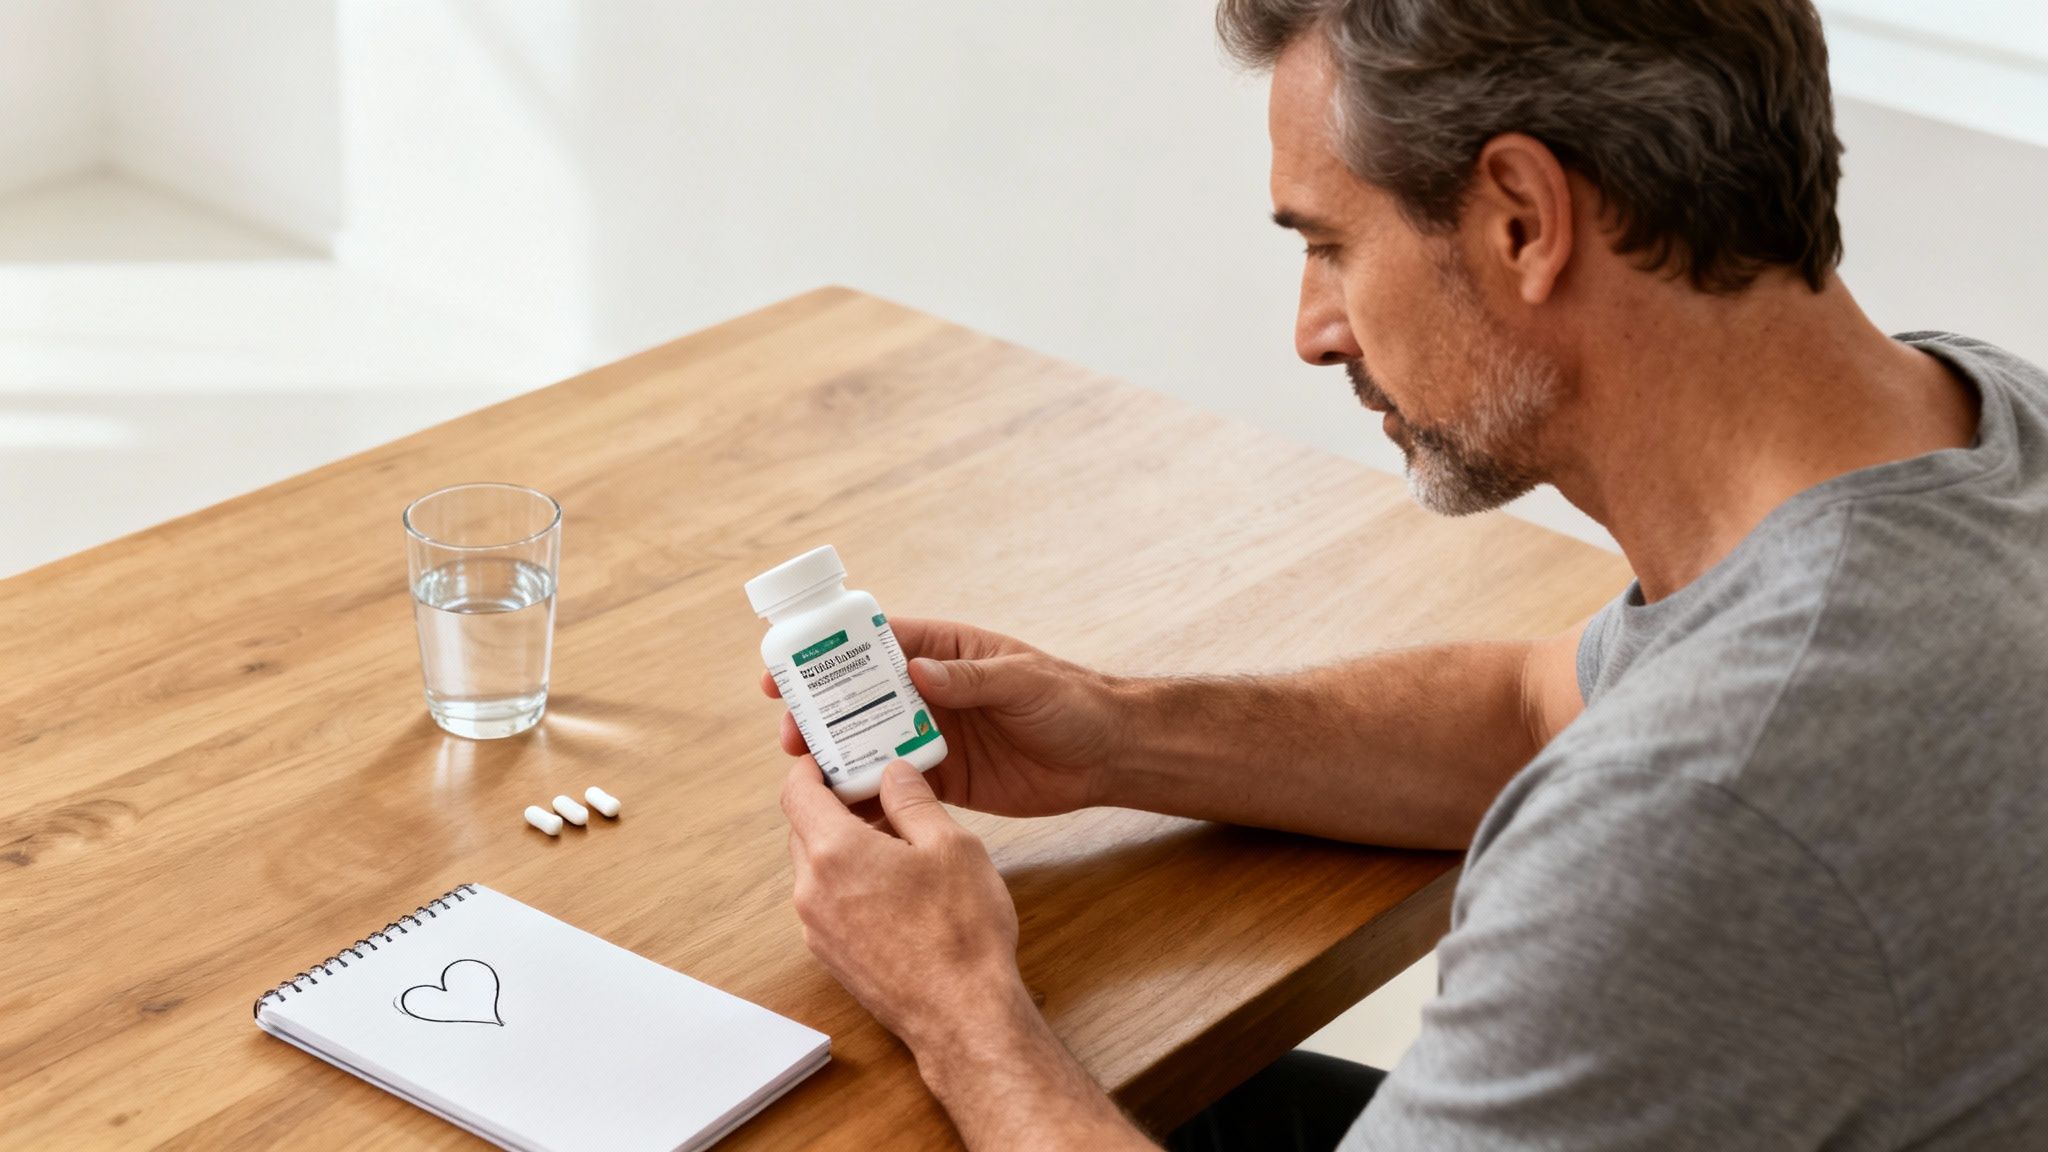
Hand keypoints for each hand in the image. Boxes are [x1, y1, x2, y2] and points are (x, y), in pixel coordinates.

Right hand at [761, 618, 1120, 817]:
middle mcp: (931, 693)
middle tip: (791, 733)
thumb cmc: (1071, 701)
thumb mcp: (1022, 681)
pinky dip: (871, 796)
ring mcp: (935, 736)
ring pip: (872, 743)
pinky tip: (843, 809)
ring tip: (807, 774)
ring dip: (838, 755)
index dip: (829, 653)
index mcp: (945, 654)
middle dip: (820, 713)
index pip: (876, 644)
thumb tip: (915, 671)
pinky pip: (898, 786)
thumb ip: (969, 679)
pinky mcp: (946, 780)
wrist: (1107, 755)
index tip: (787, 668)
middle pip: (861, 698)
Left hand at [781, 758, 1025, 1051]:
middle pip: (804, 828)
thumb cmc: (961, 932)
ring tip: (896, 842)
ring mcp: (817, 928)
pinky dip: (849, 883)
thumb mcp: (951, 846)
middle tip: (878, 793)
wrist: (962, 1015)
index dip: (813, 767)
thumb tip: (893, 771)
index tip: (836, 757)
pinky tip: (895, 886)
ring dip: (845, 847)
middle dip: (835, 805)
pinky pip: (828, 902)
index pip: (797, 791)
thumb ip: (914, 800)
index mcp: (835, 853)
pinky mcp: (831, 955)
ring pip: (817, 868)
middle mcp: (812, 890)